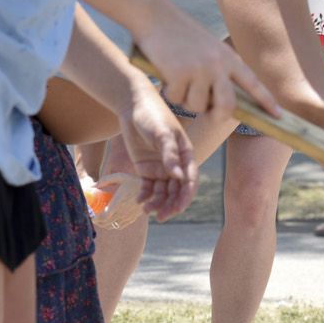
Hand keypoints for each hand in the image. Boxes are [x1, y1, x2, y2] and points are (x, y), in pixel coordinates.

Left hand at [81, 171, 139, 230]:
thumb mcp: (120, 176)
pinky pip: (120, 226)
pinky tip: (109, 220)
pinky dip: (112, 225)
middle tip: (92, 215)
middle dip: (96, 221)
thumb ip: (105, 180)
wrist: (154, 189)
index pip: (104, 216)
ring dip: (103, 224)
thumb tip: (93, 186)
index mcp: (119, 202)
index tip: (90, 213)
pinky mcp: (133, 218)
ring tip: (99, 219)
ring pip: (112, 226)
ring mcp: (129, 216)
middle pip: (106, 223)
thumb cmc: (135, 181)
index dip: (95, 218)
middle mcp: (124, 212)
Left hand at [116, 82, 197, 221]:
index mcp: (186, 155)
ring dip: (157, 202)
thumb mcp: (162, 133)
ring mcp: (161, 167)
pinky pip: (148, 187)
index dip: (185, 196)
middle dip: (170, 204)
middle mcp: (176, 164)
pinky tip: (140, 201)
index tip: (178, 208)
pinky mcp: (146, 168)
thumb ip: (170, 154)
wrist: (133, 106)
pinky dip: (145, 195)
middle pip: (177, 190)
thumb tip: (178, 177)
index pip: (190, 180)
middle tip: (161, 217)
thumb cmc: (153, 115)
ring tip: (146, 210)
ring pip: (163, 191)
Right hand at [134, 11, 278, 119]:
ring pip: (197, 106)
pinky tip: (165, 76)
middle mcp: (217, 64)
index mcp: (228, 58)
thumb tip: (223, 105)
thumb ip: (220, 71)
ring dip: (186, 101)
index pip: (253, 83)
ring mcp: (199, 69)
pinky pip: (176, 99)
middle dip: (218, 115)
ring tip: (178, 81)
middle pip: (226, 105)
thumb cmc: (180, 35)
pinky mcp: (179, 73)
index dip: (266, 101)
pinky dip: (169, 93)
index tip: (278, 115)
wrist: (157, 16)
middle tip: (210, 114)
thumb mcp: (210, 48)